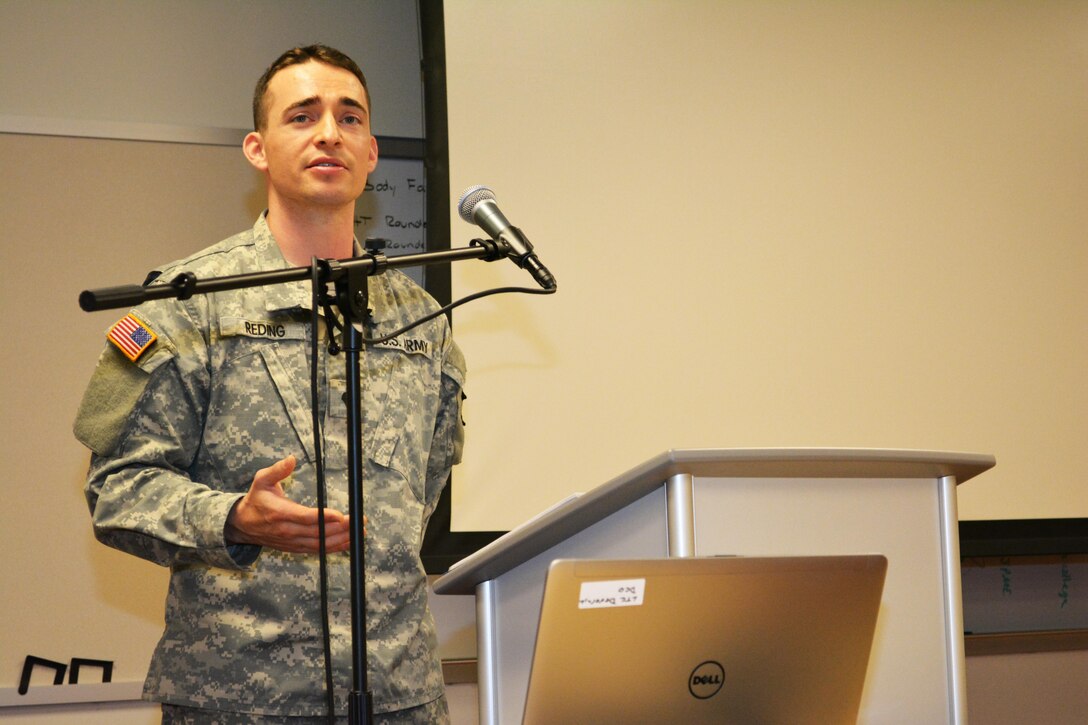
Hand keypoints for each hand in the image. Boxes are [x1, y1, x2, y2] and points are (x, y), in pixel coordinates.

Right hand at [225, 455, 359, 553]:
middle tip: (359, 521)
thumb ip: (278, 470)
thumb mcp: (261, 480)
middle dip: (340, 528)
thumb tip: (292, 459)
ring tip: (359, 531)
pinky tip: (349, 542)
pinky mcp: (295, 548)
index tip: (340, 515)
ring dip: (341, 539)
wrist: (242, 525)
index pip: (305, 517)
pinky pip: (317, 549)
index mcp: (280, 513)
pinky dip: (334, 547)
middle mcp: (287, 530)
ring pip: (320, 544)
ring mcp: (292, 542)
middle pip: (317, 532)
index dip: (323, 517)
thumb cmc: (256, 500)